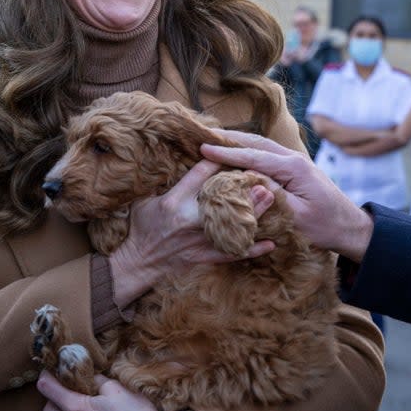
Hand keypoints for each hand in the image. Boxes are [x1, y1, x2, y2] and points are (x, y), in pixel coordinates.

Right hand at [108, 159, 276, 306]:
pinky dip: (252, 250)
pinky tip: (271, 244)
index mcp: (174, 200)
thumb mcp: (145, 199)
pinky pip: (233, 253)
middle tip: (263, 176)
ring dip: (254, 213)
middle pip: (222, 199)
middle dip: (243, 188)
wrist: (138, 261)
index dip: (218, 160)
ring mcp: (198, 239)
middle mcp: (188, 219)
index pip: (200, 174)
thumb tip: (174, 159)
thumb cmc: (142, 226)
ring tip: (272, 199)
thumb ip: (163, 182)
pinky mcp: (205, 255)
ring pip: (232, 224)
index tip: (233, 149)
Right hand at [201, 131, 373, 262]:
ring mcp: (295, 161)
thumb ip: (272, 196)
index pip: (253, 156)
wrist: (349, 226)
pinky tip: (236, 155)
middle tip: (204, 135)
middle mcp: (294, 158)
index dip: (227, 152)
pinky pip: (267, 155)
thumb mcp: (295, 216)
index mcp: (293, 167)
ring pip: (261, 146)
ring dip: (238, 143)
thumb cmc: (324, 225)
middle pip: (256, 143)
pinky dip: (249, 152)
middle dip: (229, 138)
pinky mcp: (295, 169)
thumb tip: (247, 181)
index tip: (204, 148)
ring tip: (214, 141)